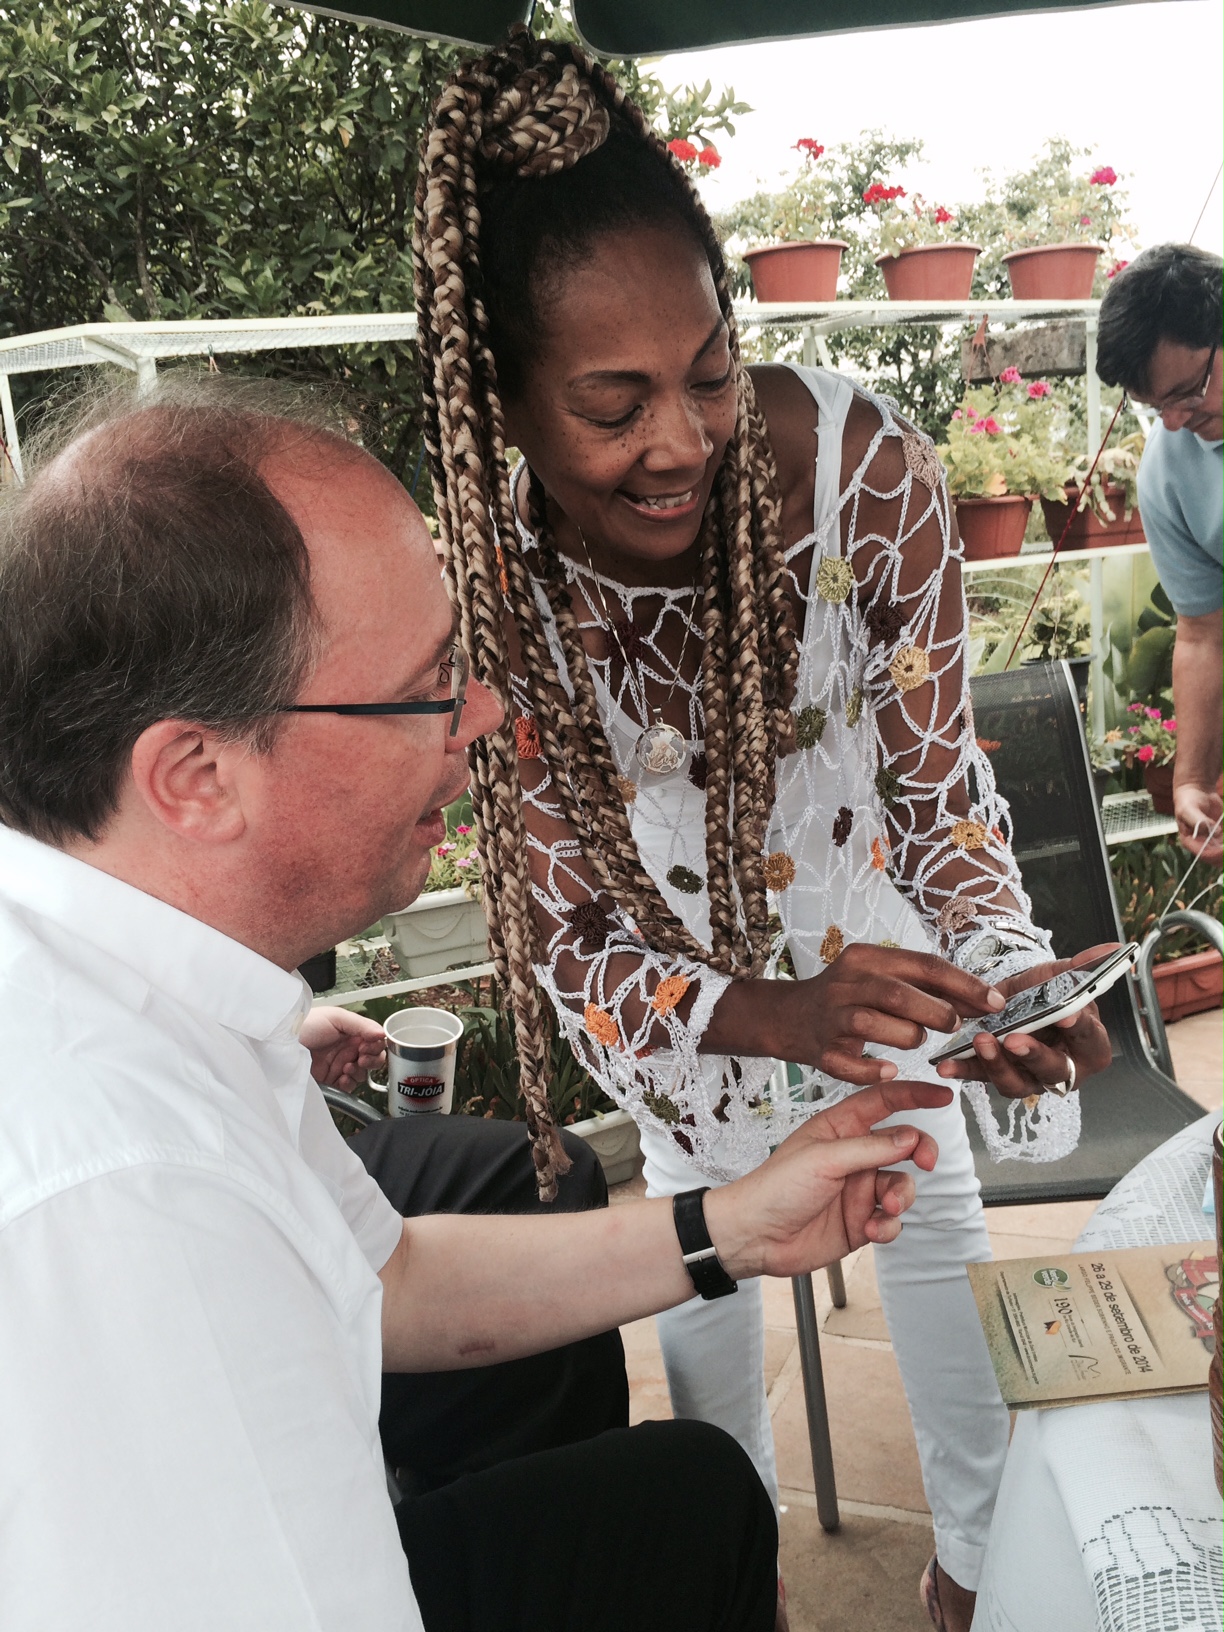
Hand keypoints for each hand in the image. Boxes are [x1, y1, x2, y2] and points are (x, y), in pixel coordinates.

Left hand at [301, 1005, 385, 1089]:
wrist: (283, 1044)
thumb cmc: (305, 1025)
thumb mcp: (335, 1017)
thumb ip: (361, 1025)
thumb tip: (382, 1033)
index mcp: (351, 1032)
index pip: (374, 1042)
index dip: (376, 1046)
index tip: (368, 1046)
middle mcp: (347, 1049)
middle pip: (373, 1059)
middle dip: (372, 1060)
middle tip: (361, 1058)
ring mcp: (339, 1065)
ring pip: (363, 1074)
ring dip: (360, 1071)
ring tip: (347, 1066)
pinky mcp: (331, 1081)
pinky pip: (349, 1087)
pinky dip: (350, 1083)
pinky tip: (342, 1077)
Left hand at [706, 1081, 952, 1279]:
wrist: (755, 1236)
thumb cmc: (776, 1188)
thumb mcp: (824, 1159)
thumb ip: (871, 1148)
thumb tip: (911, 1136)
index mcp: (839, 1129)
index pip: (883, 1102)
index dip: (914, 1095)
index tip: (943, 1095)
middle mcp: (853, 1156)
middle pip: (903, 1145)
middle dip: (921, 1151)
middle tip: (927, 1160)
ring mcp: (858, 1190)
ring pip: (901, 1185)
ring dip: (901, 1197)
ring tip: (885, 1209)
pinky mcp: (860, 1221)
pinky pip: (891, 1220)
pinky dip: (889, 1225)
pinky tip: (872, 1230)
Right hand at [709, 944, 1005, 1086]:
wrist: (788, 1016)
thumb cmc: (849, 995)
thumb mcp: (880, 975)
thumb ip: (924, 984)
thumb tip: (980, 999)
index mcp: (867, 958)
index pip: (924, 965)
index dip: (964, 985)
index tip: (994, 1002)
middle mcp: (847, 983)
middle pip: (900, 995)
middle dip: (937, 1012)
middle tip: (955, 1026)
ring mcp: (832, 1017)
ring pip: (878, 1027)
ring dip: (909, 1038)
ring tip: (915, 1041)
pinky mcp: (822, 1051)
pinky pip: (852, 1066)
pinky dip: (874, 1070)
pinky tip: (888, 1070)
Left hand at [935, 944, 1113, 1099]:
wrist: (1018, 999)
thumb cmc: (1050, 993)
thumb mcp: (1063, 975)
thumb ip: (1084, 966)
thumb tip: (1114, 948)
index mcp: (1089, 1044)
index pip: (1088, 1039)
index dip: (1079, 1028)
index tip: (1065, 1015)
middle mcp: (1063, 1069)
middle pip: (1053, 1070)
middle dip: (1033, 1055)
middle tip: (1014, 1039)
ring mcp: (1030, 1077)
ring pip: (1017, 1083)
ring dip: (996, 1065)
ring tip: (979, 1042)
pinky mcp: (999, 1076)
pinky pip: (982, 1078)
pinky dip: (964, 1070)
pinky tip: (945, 1065)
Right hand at [1174, 783, 1223, 862]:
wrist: (1196, 792)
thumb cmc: (1188, 801)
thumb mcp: (1188, 810)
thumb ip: (1198, 821)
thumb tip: (1214, 832)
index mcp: (1189, 841)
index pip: (1204, 854)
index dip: (1216, 853)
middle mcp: (1201, 844)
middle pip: (1216, 858)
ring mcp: (1212, 841)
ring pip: (1223, 853)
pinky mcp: (1221, 836)